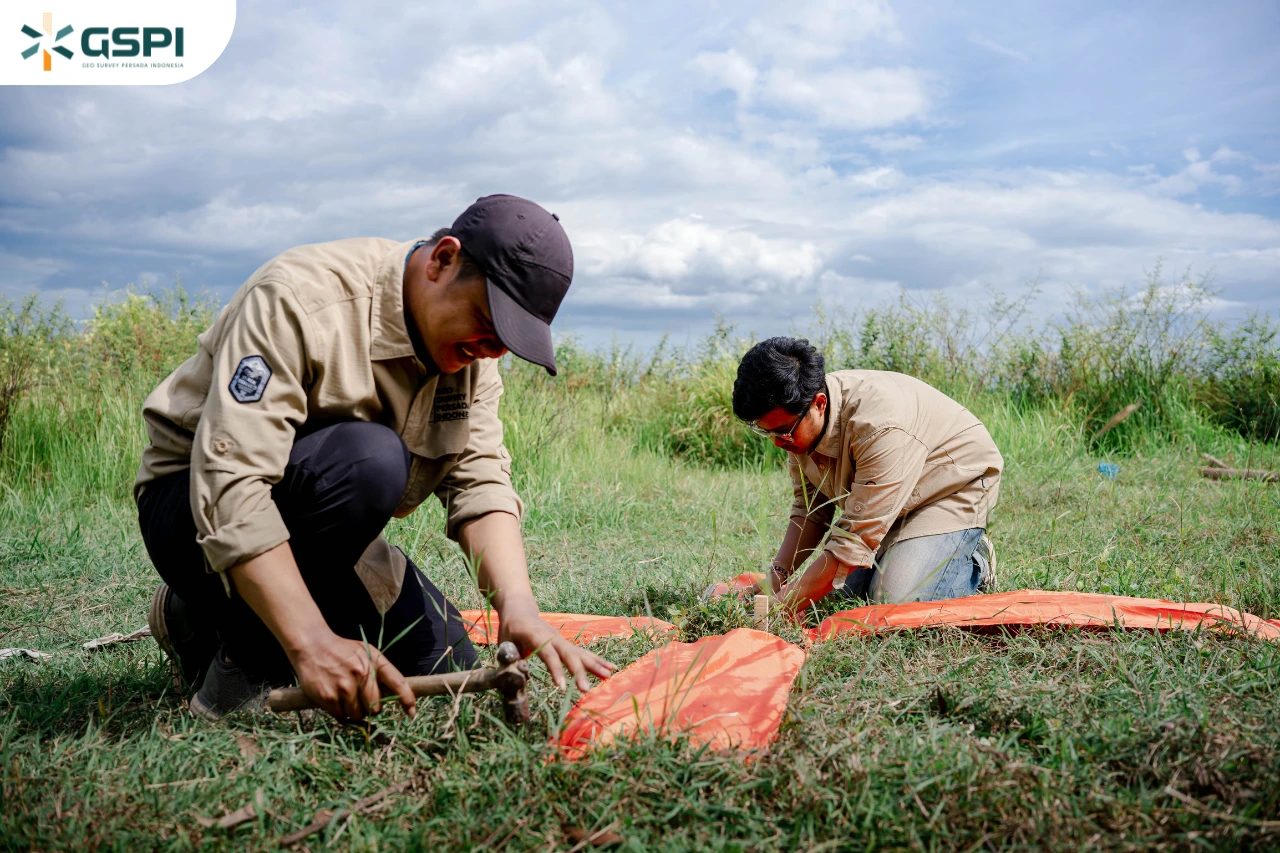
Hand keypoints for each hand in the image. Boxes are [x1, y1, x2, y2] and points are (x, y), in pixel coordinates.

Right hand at [289, 630, 416, 720]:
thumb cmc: (342, 650)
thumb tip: (390, 695)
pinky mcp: (327, 697)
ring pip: (358, 714)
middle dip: (372, 708)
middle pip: (375, 707)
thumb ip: (379, 670)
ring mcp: (344, 686)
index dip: (407, 698)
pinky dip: (341, 714)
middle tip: (363, 701)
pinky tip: (336, 702)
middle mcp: (361, 674)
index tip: (411, 712)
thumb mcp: (365, 652)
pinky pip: (341, 716)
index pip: (397, 682)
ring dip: (355, 712)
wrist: (312, 645)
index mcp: (373, 661)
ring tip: (347, 699)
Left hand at [499, 607, 614, 691]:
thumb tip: (514, 675)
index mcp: (536, 635)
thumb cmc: (510, 627)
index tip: (562, 687)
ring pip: (580, 653)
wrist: (520, 609)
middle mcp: (553, 637)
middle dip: (579, 672)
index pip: (549, 654)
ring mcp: (561, 640)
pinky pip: (582, 653)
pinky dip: (596, 661)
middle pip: (569, 654)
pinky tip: (609, 668)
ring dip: (594, 665)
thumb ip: (510, 657)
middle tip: (586, 690)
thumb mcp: (504, 641)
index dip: (556, 669)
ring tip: (608, 676)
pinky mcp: (565, 645)